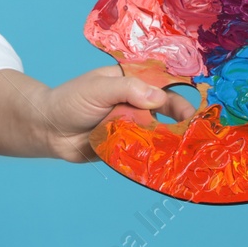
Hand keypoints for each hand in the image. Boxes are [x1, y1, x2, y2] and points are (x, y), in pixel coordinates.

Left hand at [36, 65, 198, 162]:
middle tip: (198, 135)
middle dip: (184, 122)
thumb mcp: (97, 88)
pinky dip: (158, 157)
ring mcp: (133, 125)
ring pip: (161, 133)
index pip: (164, 84)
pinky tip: (171, 165)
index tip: (199, 110)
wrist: (48, 130)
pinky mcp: (128, 146)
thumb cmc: (69, 101)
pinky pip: (147, 152)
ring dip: (173, 142)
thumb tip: (159, 98)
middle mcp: (136, 102)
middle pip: (169, 111)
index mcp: (132, 82)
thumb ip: (126, 90)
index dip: (183, 94)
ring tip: (190, 152)